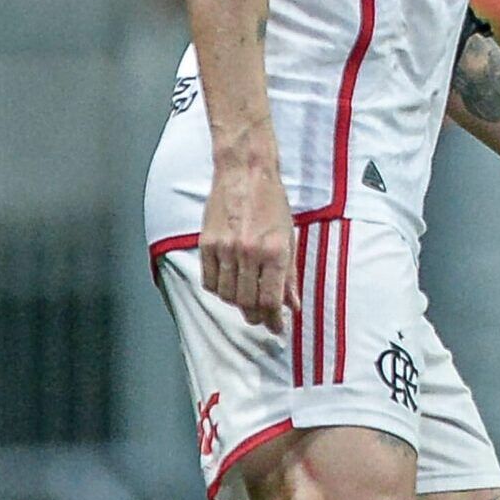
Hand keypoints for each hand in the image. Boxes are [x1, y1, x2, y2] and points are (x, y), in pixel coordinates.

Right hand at [201, 154, 296, 330]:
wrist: (244, 171)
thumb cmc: (271, 202)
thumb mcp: (289, 237)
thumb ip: (290, 274)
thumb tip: (293, 304)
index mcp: (275, 252)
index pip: (271, 300)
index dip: (274, 320)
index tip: (277, 327)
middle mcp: (249, 253)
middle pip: (248, 302)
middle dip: (256, 316)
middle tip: (261, 318)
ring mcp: (225, 249)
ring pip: (227, 295)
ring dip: (237, 304)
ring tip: (245, 301)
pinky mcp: (207, 243)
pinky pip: (209, 280)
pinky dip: (218, 290)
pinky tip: (227, 286)